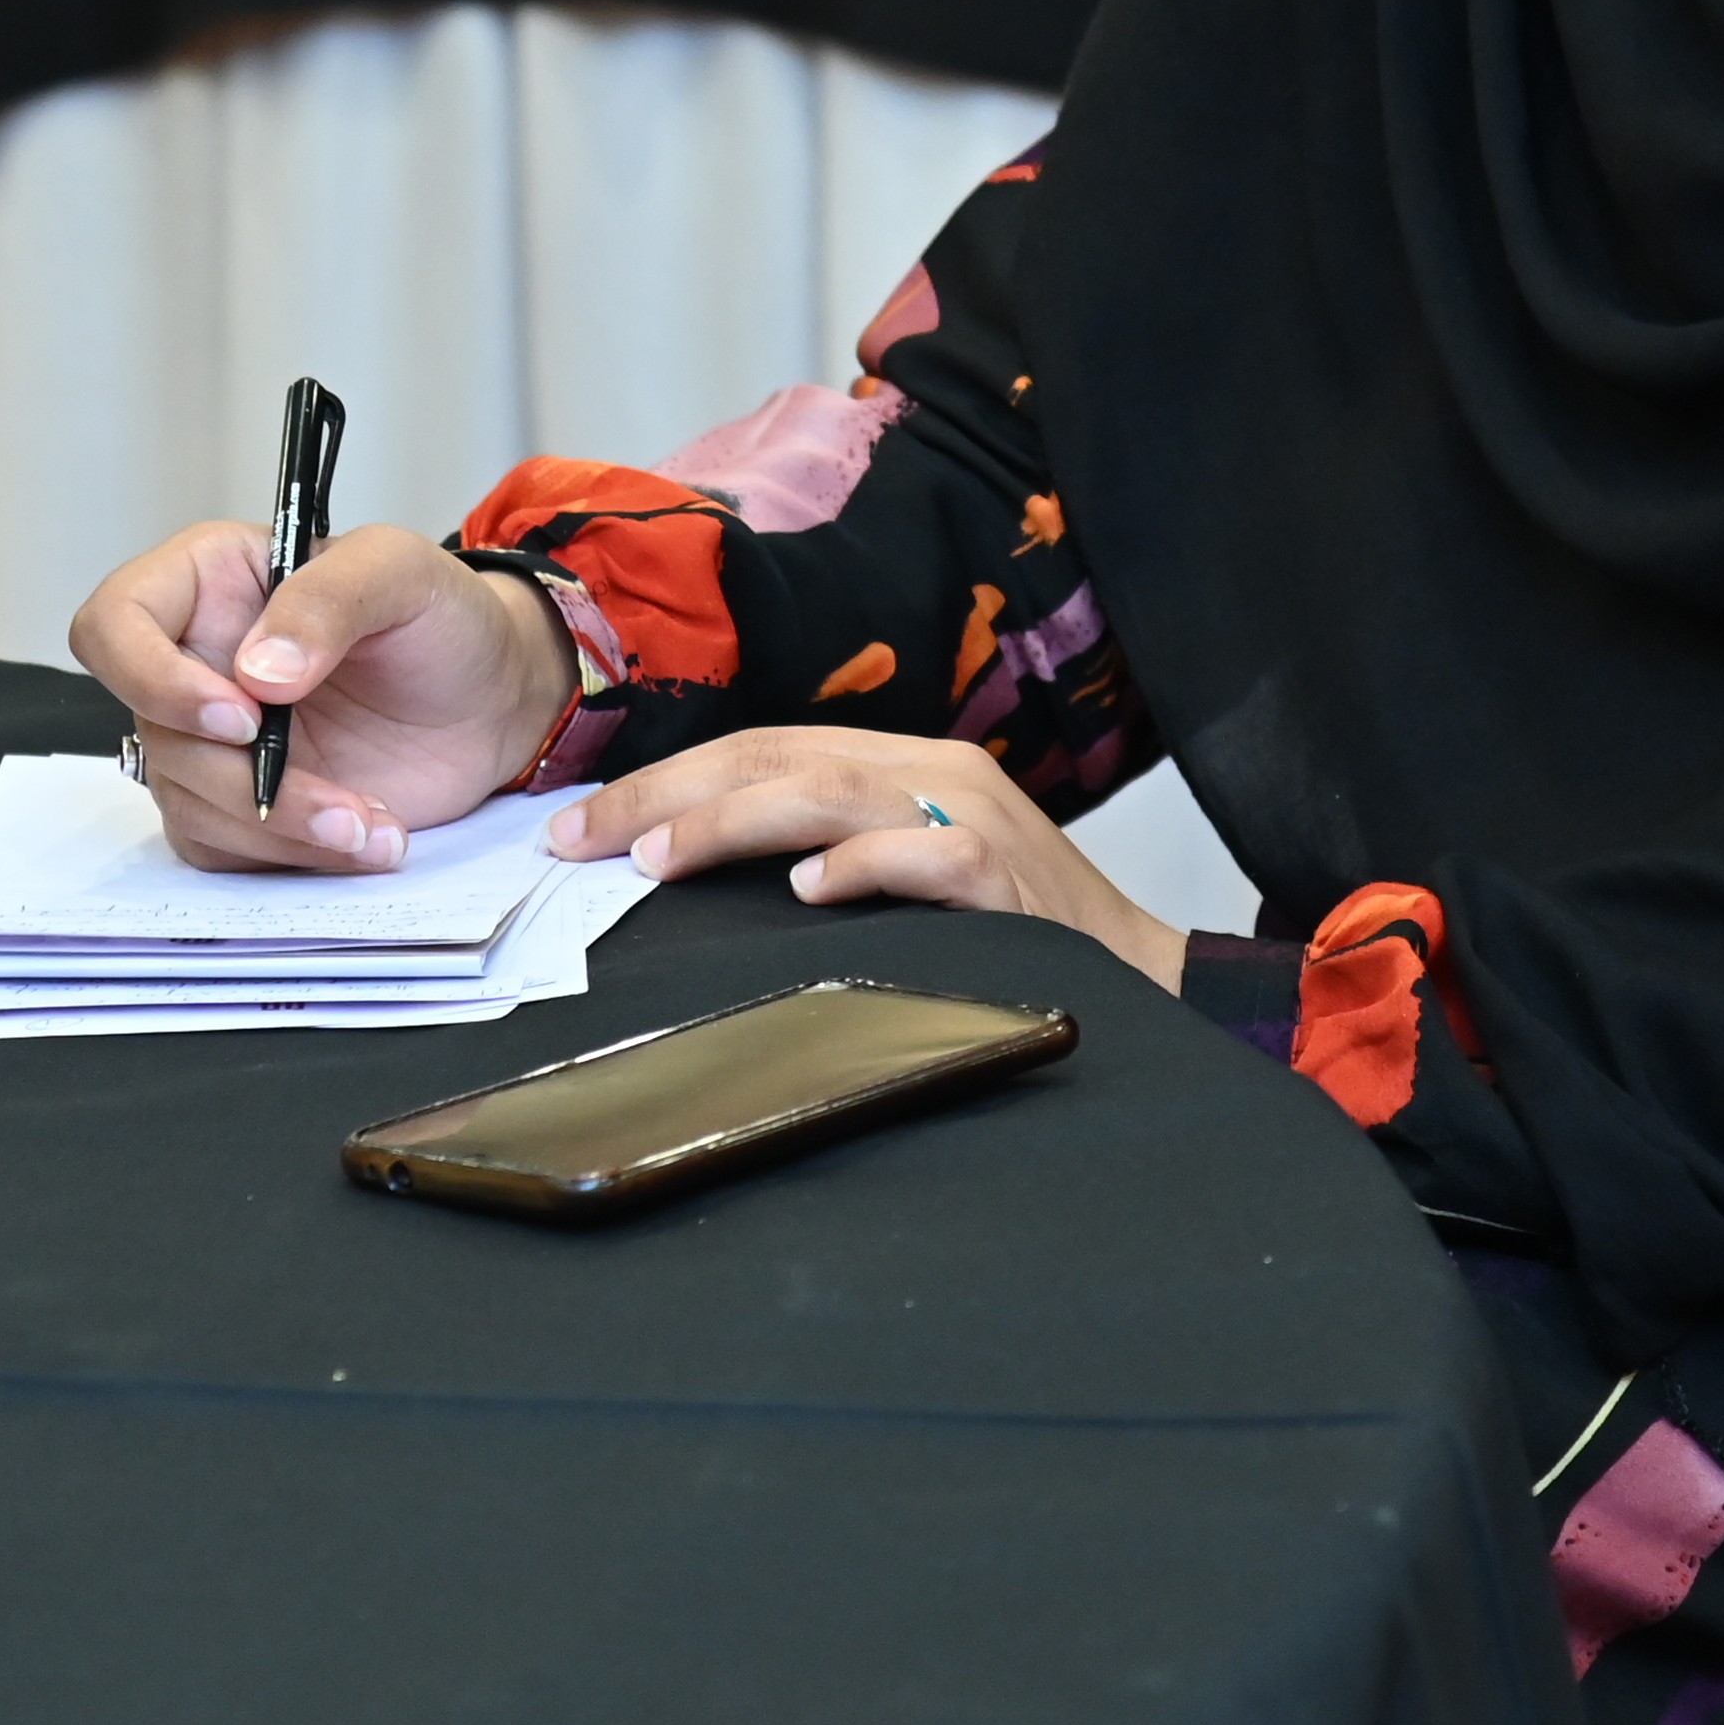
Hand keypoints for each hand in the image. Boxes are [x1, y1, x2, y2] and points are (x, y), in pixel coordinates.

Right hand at [70, 519, 569, 873]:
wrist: (494, 700)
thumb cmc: (442, 617)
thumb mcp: (400, 573)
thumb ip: (327, 602)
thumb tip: (256, 672)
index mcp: (209, 584)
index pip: (115, 623)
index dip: (150, 677)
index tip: (240, 715)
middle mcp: (195, 663)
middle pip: (154, 732)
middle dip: (242, 781)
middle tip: (337, 801)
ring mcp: (216, 743)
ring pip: (187, 802)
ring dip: (280, 829)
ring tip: (373, 826)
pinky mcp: (244, 808)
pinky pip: (227, 848)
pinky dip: (296, 858)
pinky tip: (367, 840)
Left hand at [548, 727, 1188, 994]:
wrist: (1142, 975)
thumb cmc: (1007, 933)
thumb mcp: (908, 874)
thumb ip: (826, 854)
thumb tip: (690, 872)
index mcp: (899, 766)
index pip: (762, 750)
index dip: (665, 781)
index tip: (582, 826)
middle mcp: (930, 774)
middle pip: (776, 758)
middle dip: (667, 794)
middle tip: (582, 840)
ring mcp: (972, 819)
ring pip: (830, 792)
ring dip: (734, 823)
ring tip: (657, 860)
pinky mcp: (1007, 878)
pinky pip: (927, 858)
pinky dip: (862, 869)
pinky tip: (806, 893)